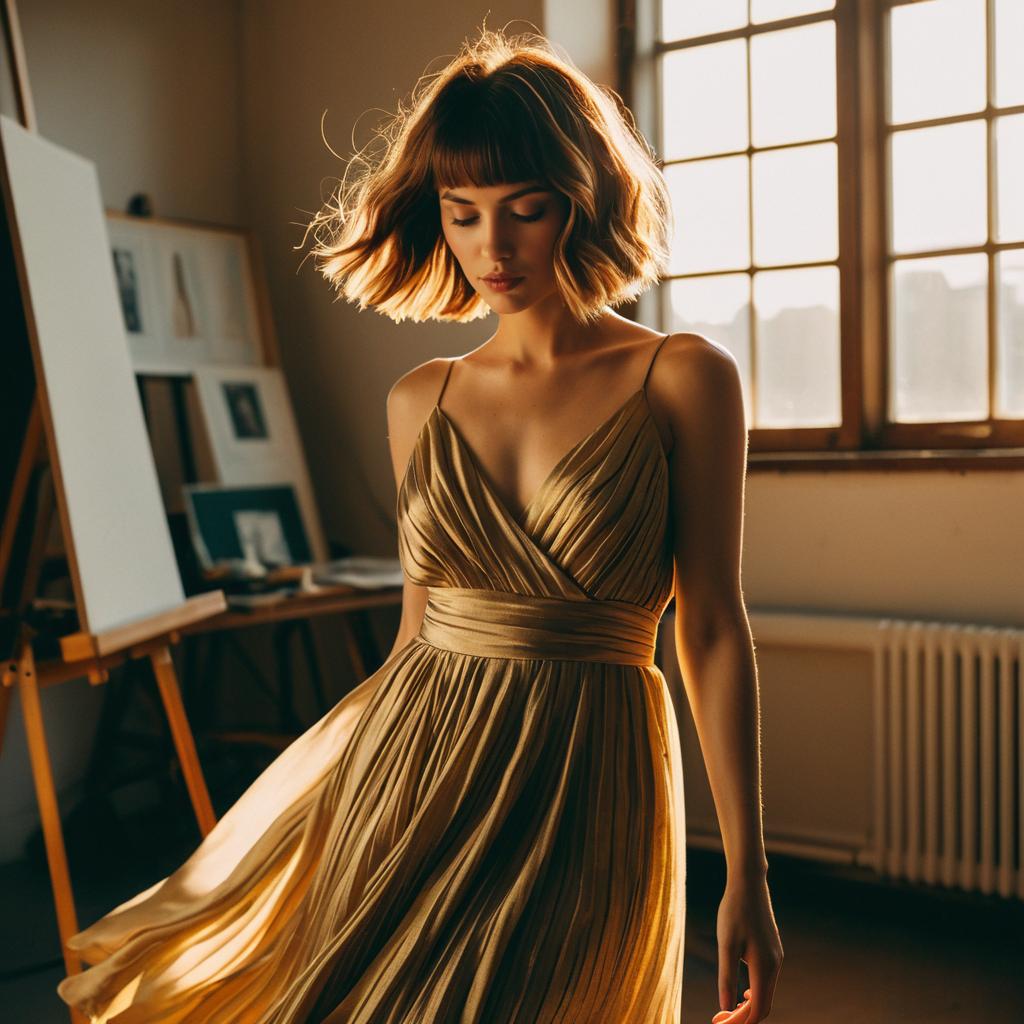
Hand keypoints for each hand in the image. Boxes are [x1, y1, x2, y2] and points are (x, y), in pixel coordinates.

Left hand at [712, 874, 782, 1022]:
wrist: (749, 884)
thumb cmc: (734, 911)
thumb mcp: (726, 944)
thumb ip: (726, 976)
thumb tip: (724, 1005)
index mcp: (764, 967)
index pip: (756, 1010)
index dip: (738, 1022)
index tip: (717, 1022)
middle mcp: (774, 965)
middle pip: (763, 1006)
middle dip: (742, 1017)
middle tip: (719, 1020)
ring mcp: (776, 957)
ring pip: (766, 994)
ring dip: (748, 1006)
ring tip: (726, 1010)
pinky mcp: (773, 950)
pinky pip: (766, 981)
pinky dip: (754, 992)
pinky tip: (741, 992)